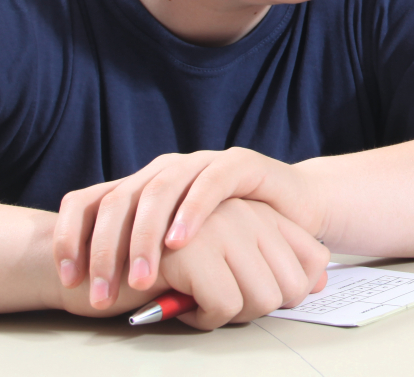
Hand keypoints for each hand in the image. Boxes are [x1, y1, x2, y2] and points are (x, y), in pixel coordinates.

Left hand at [53, 147, 317, 310]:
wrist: (293, 208)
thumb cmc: (233, 235)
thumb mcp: (178, 251)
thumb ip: (149, 264)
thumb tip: (107, 301)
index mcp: (142, 187)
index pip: (90, 202)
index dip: (72, 238)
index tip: (70, 280)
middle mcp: (165, 170)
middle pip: (117, 200)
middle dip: (105, 251)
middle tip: (102, 294)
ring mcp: (201, 163)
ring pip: (157, 190)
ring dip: (143, 237)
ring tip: (142, 277)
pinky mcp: (239, 163)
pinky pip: (209, 182)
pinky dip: (191, 211)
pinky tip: (181, 241)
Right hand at [156, 199, 328, 328]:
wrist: (97, 258)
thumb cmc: (171, 265)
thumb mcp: (230, 260)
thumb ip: (273, 266)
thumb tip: (320, 285)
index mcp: (262, 214)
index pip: (315, 259)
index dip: (294, 291)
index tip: (259, 298)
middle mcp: (250, 214)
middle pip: (292, 286)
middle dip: (260, 309)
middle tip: (224, 307)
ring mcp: (224, 228)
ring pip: (263, 299)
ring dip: (231, 316)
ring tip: (201, 304)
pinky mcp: (194, 250)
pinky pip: (225, 306)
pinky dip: (204, 319)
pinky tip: (182, 306)